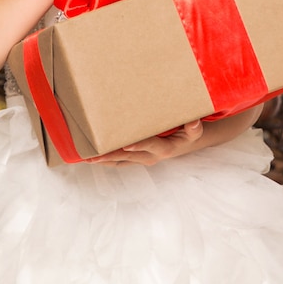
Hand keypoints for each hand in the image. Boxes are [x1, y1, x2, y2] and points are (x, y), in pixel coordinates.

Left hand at [87, 120, 203, 166]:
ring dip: (104, 160)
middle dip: (111, 156)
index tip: (126, 144)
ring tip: (88, 158)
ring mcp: (141, 159)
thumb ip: (194, 127)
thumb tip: (193, 121)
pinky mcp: (135, 159)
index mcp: (164, 149)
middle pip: (128, 156)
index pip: (151, 146)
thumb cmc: (187, 135)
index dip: (139, 145)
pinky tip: (92, 157)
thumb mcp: (194, 131)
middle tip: (95, 155)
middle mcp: (150, 156)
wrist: (183, 145)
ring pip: (120, 161)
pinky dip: (105, 160)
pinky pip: (118, 162)